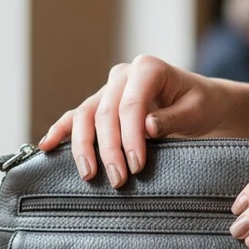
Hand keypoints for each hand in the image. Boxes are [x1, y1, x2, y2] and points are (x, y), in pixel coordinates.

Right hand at [38, 55, 224, 187]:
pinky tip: (47, 145)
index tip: (136, 166)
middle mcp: (123, 75)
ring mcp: (108, 89)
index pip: (130, 105)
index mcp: (147, 68)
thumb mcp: (196, 111)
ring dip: (83, 146)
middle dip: (109, 149)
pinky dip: (60, 131)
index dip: (130, 137)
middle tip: (118, 180)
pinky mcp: (100, 104)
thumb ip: (173, 118)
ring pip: (85, 115)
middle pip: (104, 113)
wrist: (202, 104)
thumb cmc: (201, 106)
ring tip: (88, 174)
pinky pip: (75, 117)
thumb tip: (147, 126)